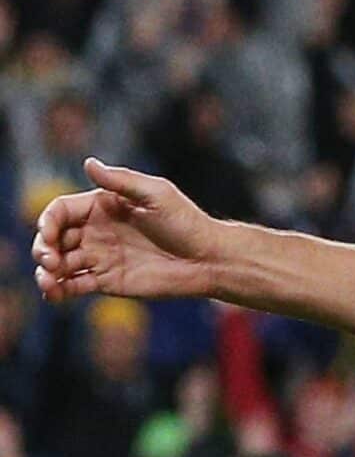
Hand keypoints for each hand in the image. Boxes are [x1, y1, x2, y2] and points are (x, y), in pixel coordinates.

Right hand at [32, 159, 219, 303]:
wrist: (208, 259)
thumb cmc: (186, 222)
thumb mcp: (157, 194)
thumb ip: (122, 181)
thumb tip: (88, 163)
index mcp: (102, 206)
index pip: (61, 211)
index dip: (48, 221)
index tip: (49, 234)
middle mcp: (95, 231)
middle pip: (54, 238)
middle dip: (43, 249)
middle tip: (50, 261)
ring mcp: (99, 257)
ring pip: (59, 264)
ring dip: (45, 272)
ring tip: (49, 281)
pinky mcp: (106, 281)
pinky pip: (74, 285)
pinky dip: (58, 290)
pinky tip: (54, 293)